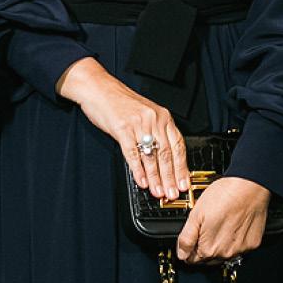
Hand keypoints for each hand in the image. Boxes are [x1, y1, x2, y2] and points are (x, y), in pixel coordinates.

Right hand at [57, 57, 190, 200]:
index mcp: (163, 116)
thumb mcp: (145, 115)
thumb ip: (155, 133)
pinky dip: (138, 170)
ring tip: (159, 192)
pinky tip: (142, 181)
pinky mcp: (123, 128)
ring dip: (156, 178)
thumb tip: (164, 162)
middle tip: (173, 193)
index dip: (182, 167)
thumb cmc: (121, 103)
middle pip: (166, 153)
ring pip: (151, 155)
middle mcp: (154, 119)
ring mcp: (139, 123)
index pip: (178, 145)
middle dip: (170, 177)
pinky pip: (133, 153)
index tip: (183, 183)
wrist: (99, 88)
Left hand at [175, 177, 270, 264]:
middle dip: (203, 246)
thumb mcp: (196, 213)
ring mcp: (240, 250)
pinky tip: (232, 225)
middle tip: (206, 226)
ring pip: (223, 254)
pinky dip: (234, 240)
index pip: (192, 260)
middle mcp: (225, 254)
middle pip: (208, 259)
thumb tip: (181, 253)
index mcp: (209, 249)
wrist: (249, 187)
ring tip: (220, 223)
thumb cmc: (224, 195)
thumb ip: (186, 237)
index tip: (192, 237)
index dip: (189, 248)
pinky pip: (239, 248)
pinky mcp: (252, 244)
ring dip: (219, 244)